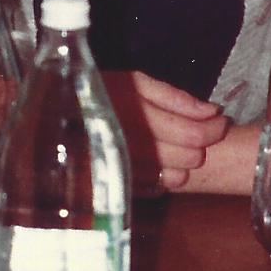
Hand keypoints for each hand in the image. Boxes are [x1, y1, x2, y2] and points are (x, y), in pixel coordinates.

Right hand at [103, 71, 228, 194]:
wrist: (52, 118)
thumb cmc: (96, 92)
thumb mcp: (134, 82)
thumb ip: (174, 97)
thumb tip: (211, 111)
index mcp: (141, 117)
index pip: (194, 134)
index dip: (214, 128)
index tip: (219, 120)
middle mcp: (136, 148)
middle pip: (189, 157)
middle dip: (201, 144)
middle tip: (200, 130)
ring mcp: (128, 171)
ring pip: (176, 177)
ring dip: (184, 163)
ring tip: (175, 145)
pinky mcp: (120, 185)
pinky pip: (156, 188)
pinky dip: (164, 176)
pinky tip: (156, 160)